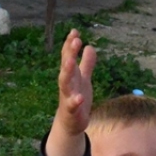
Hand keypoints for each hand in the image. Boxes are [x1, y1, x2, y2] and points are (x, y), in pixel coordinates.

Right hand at [47, 30, 96, 155]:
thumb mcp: (84, 79)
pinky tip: (80, 97)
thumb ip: (87, 64)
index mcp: (70, 75)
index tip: (74, 31)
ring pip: (65, 83)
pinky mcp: (71, 110)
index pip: (68, 57)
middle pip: (66, 66)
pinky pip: (72, 105)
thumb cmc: (76, 98)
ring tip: (71, 62)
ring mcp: (67, 96)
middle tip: (75, 39)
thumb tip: (90, 46)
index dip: (70, 45)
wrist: (70, 123)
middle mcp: (67, 83)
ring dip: (67, 72)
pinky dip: (75, 101)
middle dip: (70, 53)